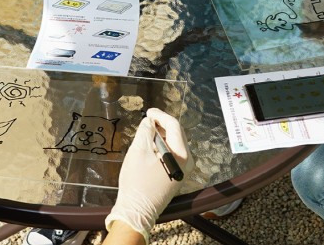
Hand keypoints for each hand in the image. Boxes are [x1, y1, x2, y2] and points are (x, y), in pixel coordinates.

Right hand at [106, 108, 192, 243]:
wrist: (136, 211)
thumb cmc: (137, 182)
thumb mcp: (138, 151)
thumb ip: (145, 132)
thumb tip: (149, 122)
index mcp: (182, 156)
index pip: (174, 127)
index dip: (160, 116)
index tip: (148, 112)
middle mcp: (187, 163)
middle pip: (177, 135)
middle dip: (162, 124)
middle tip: (147, 119)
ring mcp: (183, 170)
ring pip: (174, 144)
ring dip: (161, 135)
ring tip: (147, 130)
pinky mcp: (176, 176)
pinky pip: (172, 154)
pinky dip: (162, 146)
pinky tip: (150, 145)